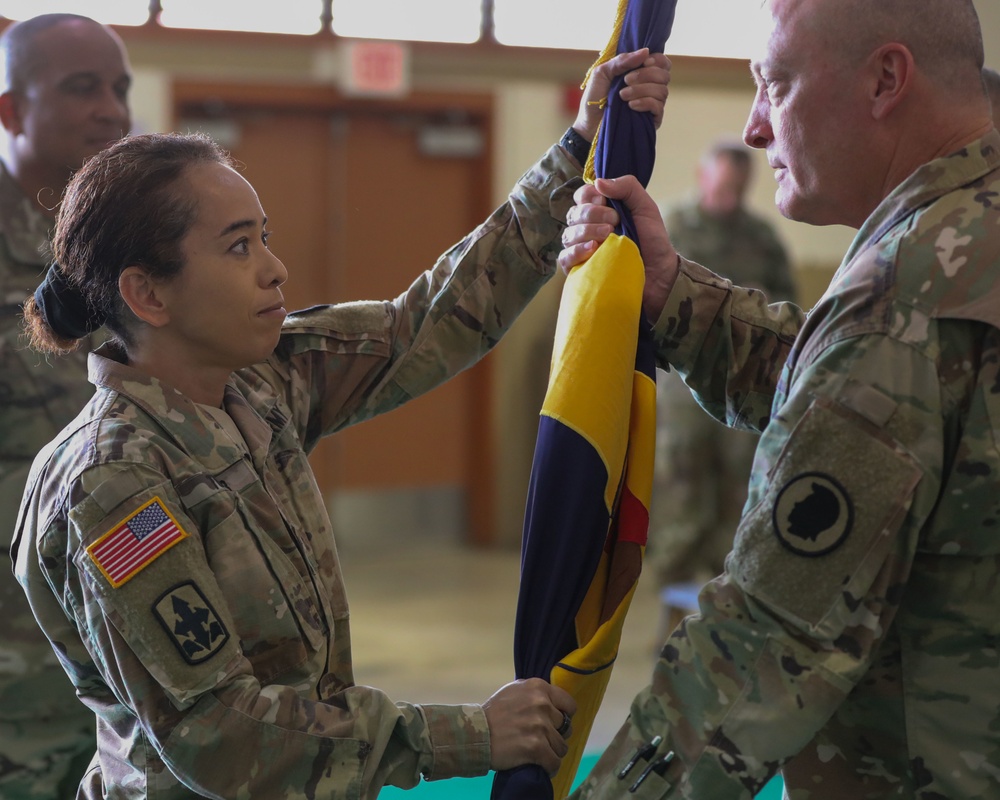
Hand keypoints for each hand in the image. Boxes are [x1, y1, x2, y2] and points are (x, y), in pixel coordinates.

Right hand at [483, 678, 576, 774]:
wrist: (474, 733)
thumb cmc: (493, 713)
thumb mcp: (514, 691)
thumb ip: (535, 693)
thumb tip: (556, 704)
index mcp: (538, 687)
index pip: (569, 704)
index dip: (563, 716)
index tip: (554, 724)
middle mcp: (541, 703)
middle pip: (566, 727)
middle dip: (555, 735)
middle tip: (540, 739)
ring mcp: (539, 726)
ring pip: (561, 746)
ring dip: (551, 752)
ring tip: (537, 752)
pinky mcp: (536, 747)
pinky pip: (555, 762)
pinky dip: (549, 767)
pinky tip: (540, 765)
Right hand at [558, 176, 678, 320]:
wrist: (659, 273)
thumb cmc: (652, 241)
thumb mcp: (645, 208)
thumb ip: (627, 188)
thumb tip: (598, 183)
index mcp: (601, 212)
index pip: (581, 197)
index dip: (589, 196)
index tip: (605, 201)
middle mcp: (588, 229)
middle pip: (573, 214)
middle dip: (592, 214)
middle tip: (615, 222)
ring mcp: (582, 250)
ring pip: (568, 234)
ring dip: (587, 231)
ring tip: (608, 235)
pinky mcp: (580, 270)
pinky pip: (565, 257)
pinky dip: (576, 251)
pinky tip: (593, 249)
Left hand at [573, 48, 671, 141]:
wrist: (589, 124)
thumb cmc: (594, 98)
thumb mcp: (602, 72)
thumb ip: (622, 60)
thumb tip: (646, 51)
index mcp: (641, 73)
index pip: (662, 62)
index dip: (657, 60)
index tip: (643, 63)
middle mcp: (650, 87)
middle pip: (664, 75)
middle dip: (645, 75)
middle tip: (625, 81)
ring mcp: (652, 104)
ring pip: (662, 90)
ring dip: (641, 90)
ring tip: (622, 96)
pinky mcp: (652, 119)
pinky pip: (658, 106)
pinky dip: (645, 102)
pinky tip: (631, 106)